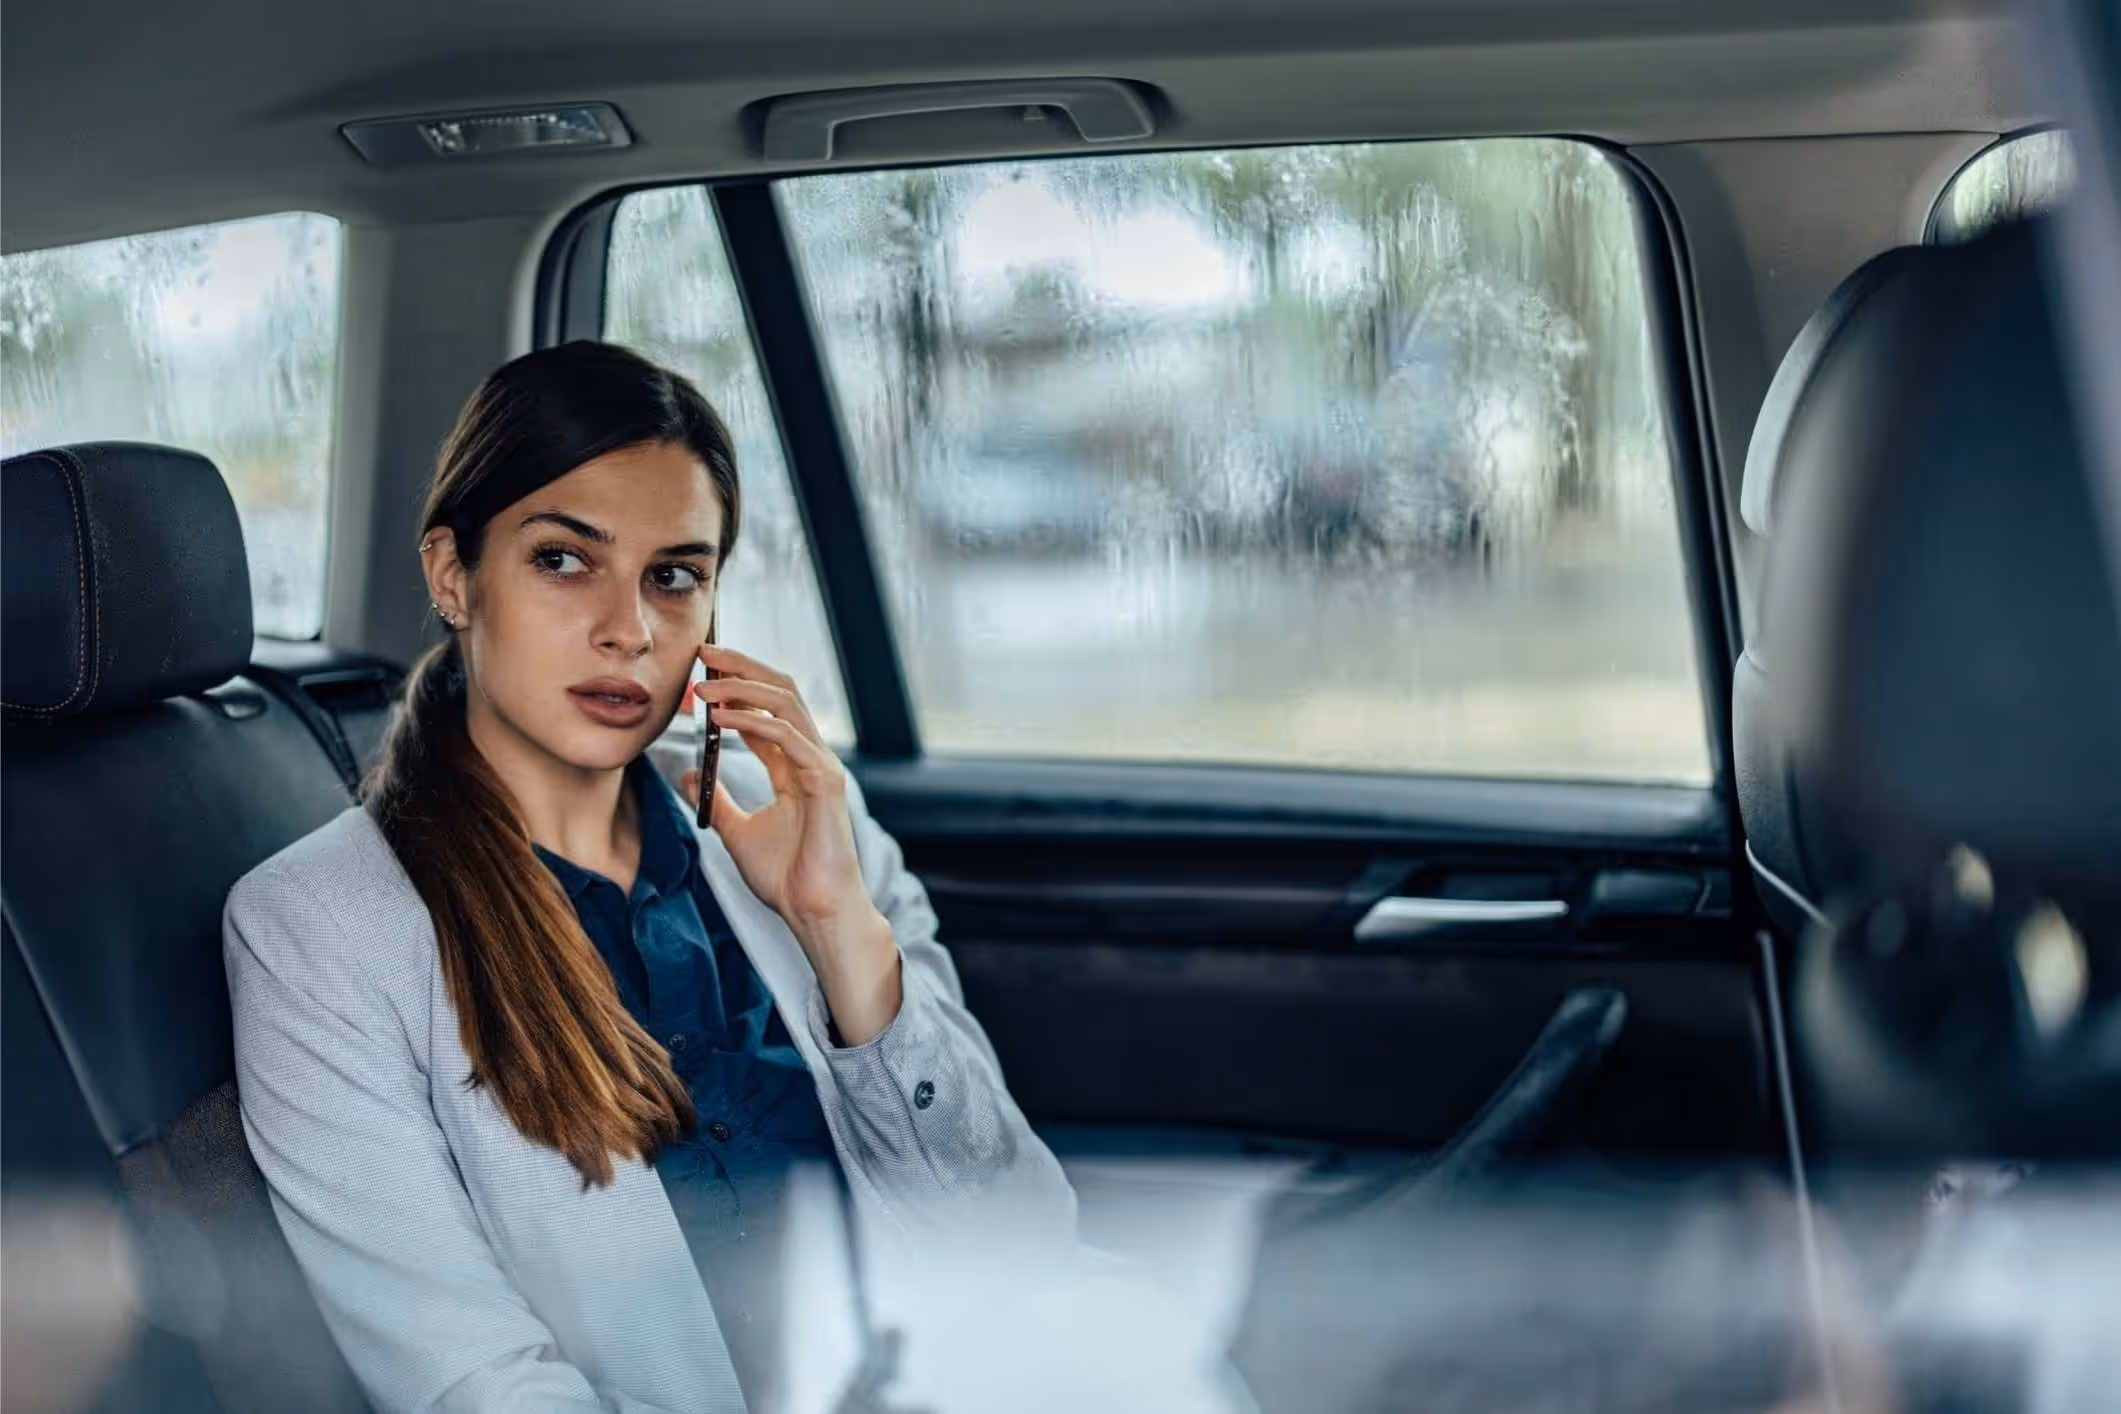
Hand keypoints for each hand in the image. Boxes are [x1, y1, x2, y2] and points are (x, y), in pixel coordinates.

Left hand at [679, 645, 900, 1042]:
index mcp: (794, 766)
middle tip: (703, 653)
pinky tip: (720, 719)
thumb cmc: (787, 878)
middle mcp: (810, 758)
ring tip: (703, 685)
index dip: (734, 685)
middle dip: (742, 667)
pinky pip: (788, 738)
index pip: (767, 709)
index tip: (697, 672)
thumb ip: (716, 799)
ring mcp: (821, 767)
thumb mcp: (736, 831)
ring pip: (787, 704)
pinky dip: (752, 722)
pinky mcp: (824, 782)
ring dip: (742, 687)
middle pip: (781, 692)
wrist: (814, 912)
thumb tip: (688, 772)